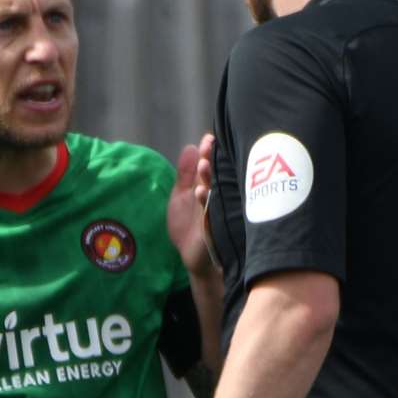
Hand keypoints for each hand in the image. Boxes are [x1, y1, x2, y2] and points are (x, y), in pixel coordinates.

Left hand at [168, 133, 219, 276]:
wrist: (194, 258)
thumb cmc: (188, 227)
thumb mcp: (180, 197)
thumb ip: (184, 175)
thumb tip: (190, 147)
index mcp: (205, 187)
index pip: (209, 166)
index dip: (209, 152)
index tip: (209, 138)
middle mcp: (214, 197)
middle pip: (215, 175)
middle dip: (212, 160)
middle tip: (209, 146)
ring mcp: (217, 212)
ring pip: (217, 191)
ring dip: (210, 178)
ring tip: (204, 165)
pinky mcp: (215, 227)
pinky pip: (213, 212)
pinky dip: (207, 201)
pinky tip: (201, 191)